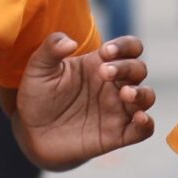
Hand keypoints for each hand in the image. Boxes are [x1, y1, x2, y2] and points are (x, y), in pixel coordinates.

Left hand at [15, 34, 154, 170]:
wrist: (30, 133)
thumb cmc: (38, 96)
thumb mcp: (38, 68)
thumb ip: (51, 48)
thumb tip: (71, 42)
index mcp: (100, 64)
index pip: (128, 47)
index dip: (125, 46)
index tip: (106, 51)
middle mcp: (113, 85)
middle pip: (139, 69)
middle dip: (127, 67)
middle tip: (104, 72)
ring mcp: (116, 110)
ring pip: (147, 97)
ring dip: (142, 93)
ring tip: (125, 94)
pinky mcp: (116, 135)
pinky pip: (142, 130)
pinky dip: (147, 124)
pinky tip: (140, 119)